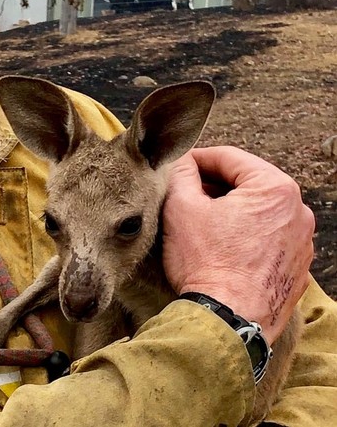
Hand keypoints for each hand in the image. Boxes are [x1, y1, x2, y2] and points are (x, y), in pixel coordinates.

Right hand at [162, 146, 314, 340]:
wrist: (228, 321)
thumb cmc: (206, 263)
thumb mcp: (181, 208)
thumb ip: (181, 173)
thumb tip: (182, 162)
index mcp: (274, 188)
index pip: (228, 157)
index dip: (196, 159)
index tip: (176, 168)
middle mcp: (298, 211)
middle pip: (247, 183)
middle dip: (214, 185)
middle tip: (184, 195)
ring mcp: (302, 241)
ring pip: (258, 211)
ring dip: (230, 210)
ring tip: (199, 223)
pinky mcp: (297, 267)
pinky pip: (268, 237)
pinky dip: (245, 235)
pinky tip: (220, 247)